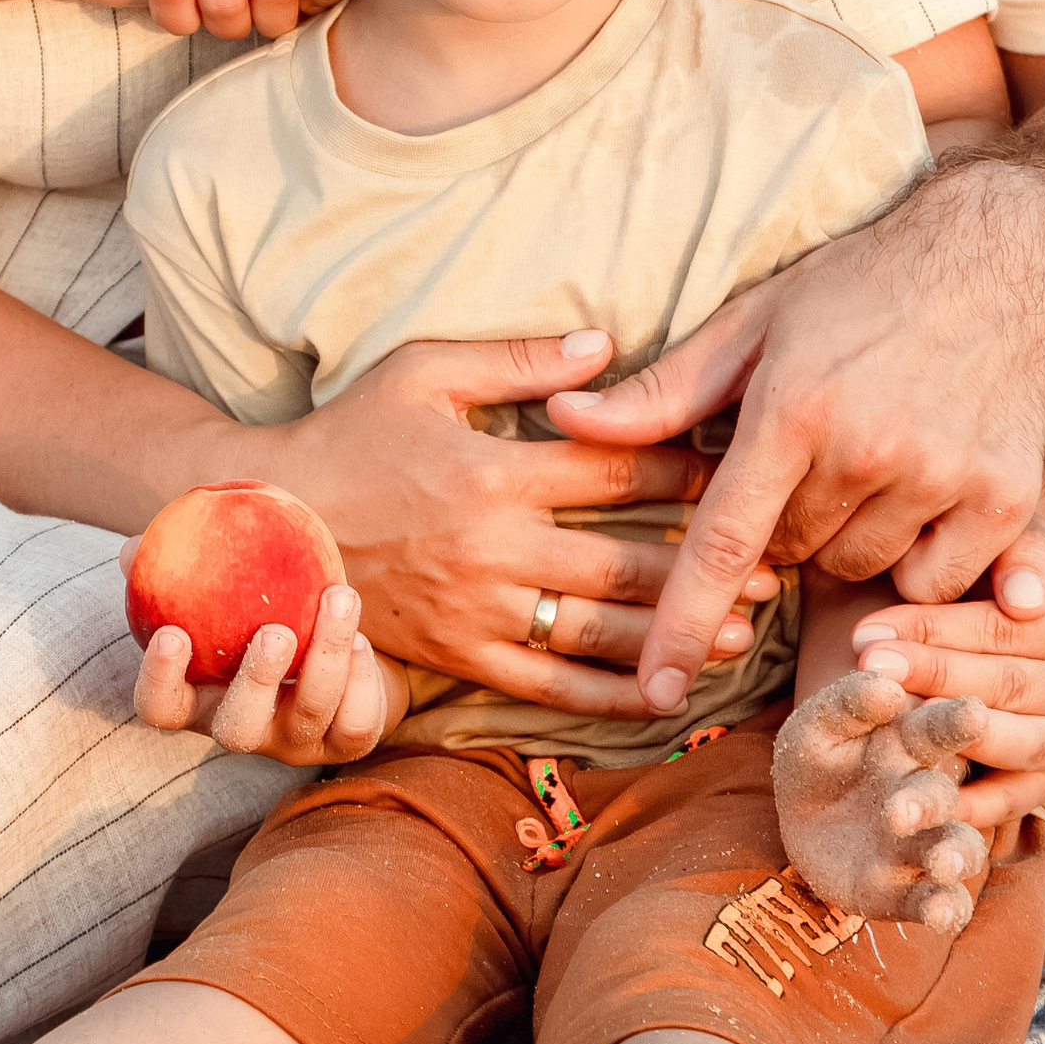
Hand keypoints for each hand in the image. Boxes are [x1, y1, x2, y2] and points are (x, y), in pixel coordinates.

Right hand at [130, 585, 389, 763]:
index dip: (160, 681)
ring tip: (339, 597)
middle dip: (256, 682)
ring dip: (326, 656)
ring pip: (309, 715)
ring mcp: (296, 743)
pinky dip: (363, 679)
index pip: (161, 709)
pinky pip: (357, 722)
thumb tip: (134, 547)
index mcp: (202, 701)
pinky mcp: (345, 745)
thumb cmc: (255, 616)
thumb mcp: (218, 596)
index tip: (172, 634)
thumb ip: (178, 570)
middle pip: (239, 729)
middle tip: (275, 631)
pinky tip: (361, 638)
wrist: (331, 660)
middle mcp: (246, 731)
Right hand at [268, 333, 763, 723]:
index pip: (614, 472)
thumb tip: (607, 346)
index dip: (686, 471)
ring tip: (743, 632)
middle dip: (706, 563)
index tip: (742, 467)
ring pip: (599, 634)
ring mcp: (478, 611)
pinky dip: (613, 697)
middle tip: (776, 562)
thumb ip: (518, 360)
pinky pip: (550, 689)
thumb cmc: (350, 433)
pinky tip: (666, 695)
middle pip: (624, 560)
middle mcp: (493, 548)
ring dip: (677, 635)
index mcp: (492, 470)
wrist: (268, 524)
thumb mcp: (422, 371)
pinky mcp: (461, 658)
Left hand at [546, 166, 1044, 710]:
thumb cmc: (863, 287)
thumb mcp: (756, 321)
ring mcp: (941, 477)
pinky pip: (933, 578)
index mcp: (793, 408)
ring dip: (851, 538)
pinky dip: (921, 555)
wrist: (1007, 260)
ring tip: (872, 462)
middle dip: (787, 525)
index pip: (722, 542)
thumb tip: (564, 420)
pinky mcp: (1004, 498)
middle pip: (793, 555)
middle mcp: (867, 450)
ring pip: (859, 568)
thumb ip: (662, 390)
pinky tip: (925, 488)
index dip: (680, 623)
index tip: (653, 692)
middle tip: (815, 458)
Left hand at [772, 668, 991, 934]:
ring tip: (941, 864)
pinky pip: (930, 900)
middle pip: (940, 796)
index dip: (956, 721)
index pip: (937, 727)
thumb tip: (886, 685)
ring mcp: (918, 844)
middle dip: (929, 803)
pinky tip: (942, 915)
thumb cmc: (819, 755)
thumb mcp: (820, 723)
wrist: (800, 816)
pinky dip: (942, 908)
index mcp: (909, 741)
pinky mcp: (901, 890)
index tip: (973, 712)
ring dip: (952, 857)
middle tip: (904, 809)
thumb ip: (849, 703)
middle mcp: (925, 794)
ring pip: (953, 850)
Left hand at [844, 553, 1044, 825]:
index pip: (1002, 631)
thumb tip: (1026, 599)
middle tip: (867, 672)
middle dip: (930, 678)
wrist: (1007, 611)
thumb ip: (1016, 552)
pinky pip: (1016, 799)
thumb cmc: (995, 569)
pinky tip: (921, 796)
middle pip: (1005, 688)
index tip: (866, 632)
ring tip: (886, 731)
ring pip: (1014, 747)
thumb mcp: (1007, 541)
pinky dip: (972, 806)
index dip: (933, 631)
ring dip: (947, 739)